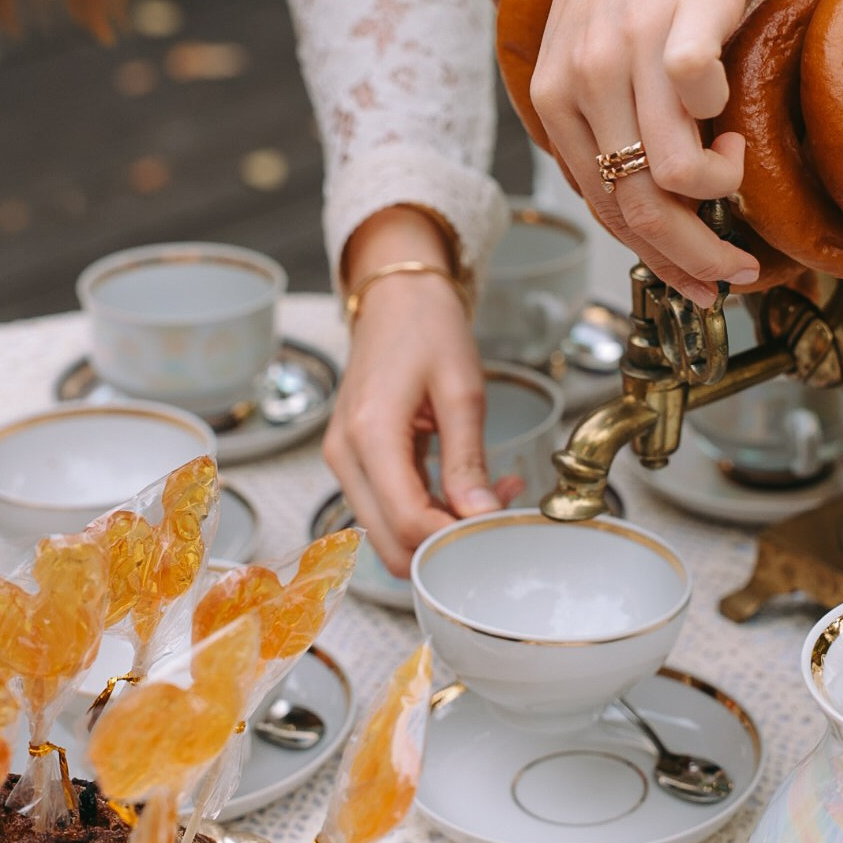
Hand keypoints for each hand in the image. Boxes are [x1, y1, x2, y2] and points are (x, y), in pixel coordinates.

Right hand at [323, 209, 520, 575]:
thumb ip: (468, 460)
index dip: (455, 538)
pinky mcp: (355, 461)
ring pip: (388, 535)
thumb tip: (479, 517)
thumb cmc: (427, 328)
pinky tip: (466, 489)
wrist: (396, 297)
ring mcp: (345, 460)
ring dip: (438, 531)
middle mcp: (345, 455)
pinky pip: (388, 509)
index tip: (498, 523)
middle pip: (391, 544)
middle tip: (495, 513)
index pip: (409, 521)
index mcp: (370, 434)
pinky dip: (427, 513)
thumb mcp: (461, 390)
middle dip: (445, 544)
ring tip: (489, 494)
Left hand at [530, 0, 759, 299]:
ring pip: (667, 172)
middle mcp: (584, 82)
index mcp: (557, 101)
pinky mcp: (678, 16)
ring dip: (716, 190)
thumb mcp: (599, 62)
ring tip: (732, 163)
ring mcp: (627, 51)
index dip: (658, 262)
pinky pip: (693, 91)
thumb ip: (611, 128)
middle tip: (735, 270)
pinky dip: (717, 114)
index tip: (700, 285)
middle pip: (636, 208)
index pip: (605, 210)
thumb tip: (652, 210)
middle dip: (693, 256)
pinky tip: (727, 112)